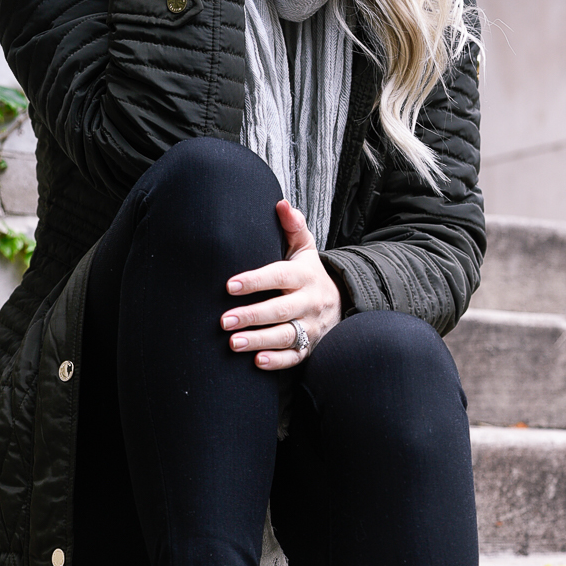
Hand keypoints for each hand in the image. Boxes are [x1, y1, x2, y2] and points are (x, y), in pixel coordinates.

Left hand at [222, 200, 341, 369]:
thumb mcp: (305, 249)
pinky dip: (277, 361)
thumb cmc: (309, 274)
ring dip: (259, 341)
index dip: (255, 280)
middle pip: (281, 310)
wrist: (341, 303)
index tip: (230, 285)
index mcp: (305, 276)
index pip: (279, 276)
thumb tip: (280, 204)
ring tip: (233, 343)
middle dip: (252, 316)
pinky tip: (257, 361)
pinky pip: (294, 357)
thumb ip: (293, 227)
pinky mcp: (309, 347)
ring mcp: (311, 327)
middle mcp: (310, 302)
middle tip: (224, 321)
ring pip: (286, 335)